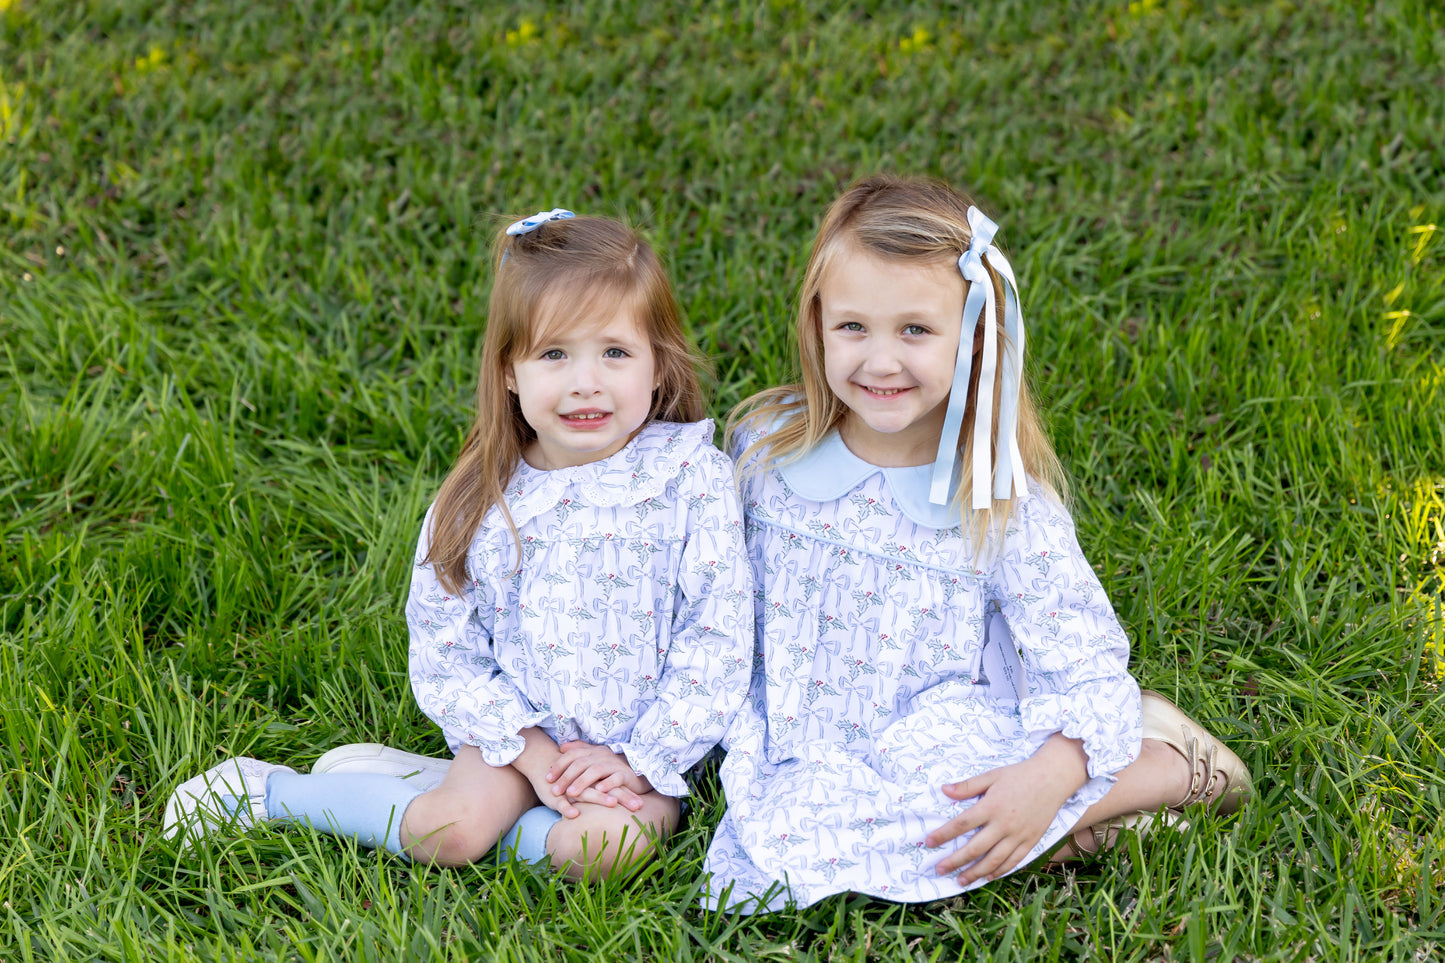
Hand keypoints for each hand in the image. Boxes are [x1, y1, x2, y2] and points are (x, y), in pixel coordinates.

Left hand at [544, 741, 652, 811]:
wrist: (637, 771)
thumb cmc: (612, 767)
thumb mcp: (595, 757)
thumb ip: (580, 750)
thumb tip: (562, 746)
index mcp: (593, 751)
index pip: (572, 755)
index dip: (559, 766)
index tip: (547, 778)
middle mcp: (602, 756)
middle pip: (580, 763)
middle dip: (566, 777)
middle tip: (555, 790)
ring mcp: (614, 764)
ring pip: (595, 770)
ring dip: (582, 782)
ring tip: (571, 793)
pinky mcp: (626, 775)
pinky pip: (616, 778)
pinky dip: (607, 784)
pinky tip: (599, 791)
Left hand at [927, 734, 1087, 884]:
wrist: (1052, 779)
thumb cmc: (1019, 775)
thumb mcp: (991, 776)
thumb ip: (967, 786)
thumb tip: (944, 790)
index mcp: (991, 806)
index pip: (961, 824)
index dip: (944, 834)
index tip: (928, 842)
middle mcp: (1003, 824)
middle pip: (975, 848)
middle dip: (955, 861)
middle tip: (940, 869)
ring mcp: (1018, 835)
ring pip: (994, 860)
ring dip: (975, 873)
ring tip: (961, 880)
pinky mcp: (1030, 841)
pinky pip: (1013, 861)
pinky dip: (999, 871)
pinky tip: (988, 876)